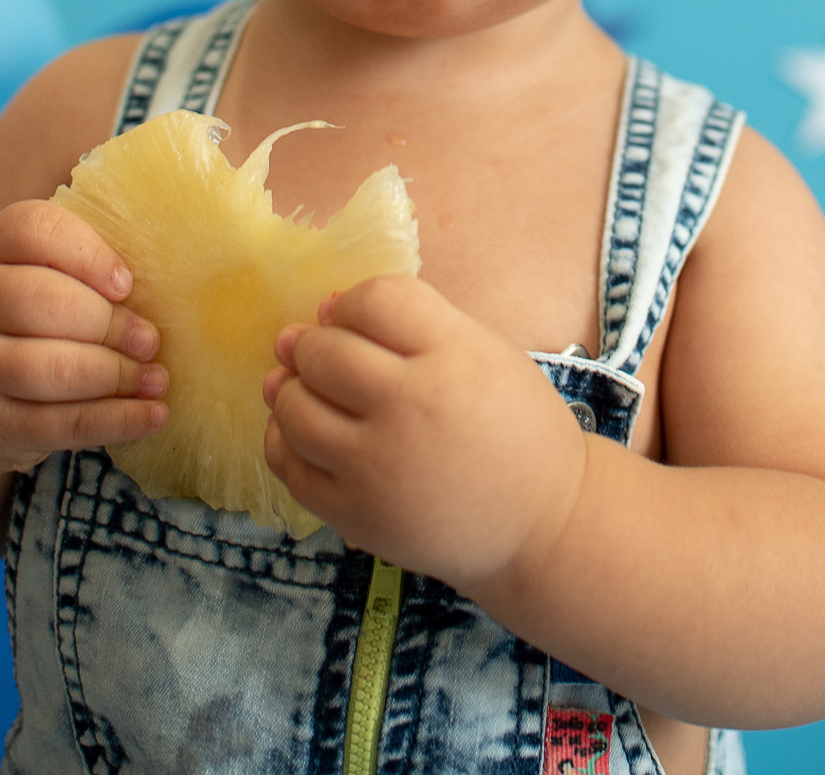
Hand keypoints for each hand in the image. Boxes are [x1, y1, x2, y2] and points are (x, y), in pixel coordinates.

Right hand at [0, 201, 168, 476]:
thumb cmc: (6, 315)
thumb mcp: (20, 270)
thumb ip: (75, 259)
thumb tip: (171, 261)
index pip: (30, 230)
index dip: (87, 254)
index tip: (127, 283)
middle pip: (39, 301)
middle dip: (108, 324)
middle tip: (151, 340)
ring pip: (47, 369)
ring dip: (115, 375)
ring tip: (156, 378)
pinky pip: (54, 425)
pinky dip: (113, 421)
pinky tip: (153, 416)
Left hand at [261, 275, 587, 594]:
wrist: (541, 523)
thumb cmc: (515, 426)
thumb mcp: (484, 351)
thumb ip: (414, 323)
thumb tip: (327, 309)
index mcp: (453, 358)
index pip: (374, 302)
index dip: (352, 301)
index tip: (352, 315)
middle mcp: (410, 409)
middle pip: (325, 354)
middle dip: (311, 342)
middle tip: (313, 347)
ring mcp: (378, 468)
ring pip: (295, 409)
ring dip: (289, 388)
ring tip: (300, 385)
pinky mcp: (356, 515)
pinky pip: (291, 467)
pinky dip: (283, 440)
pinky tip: (301, 431)